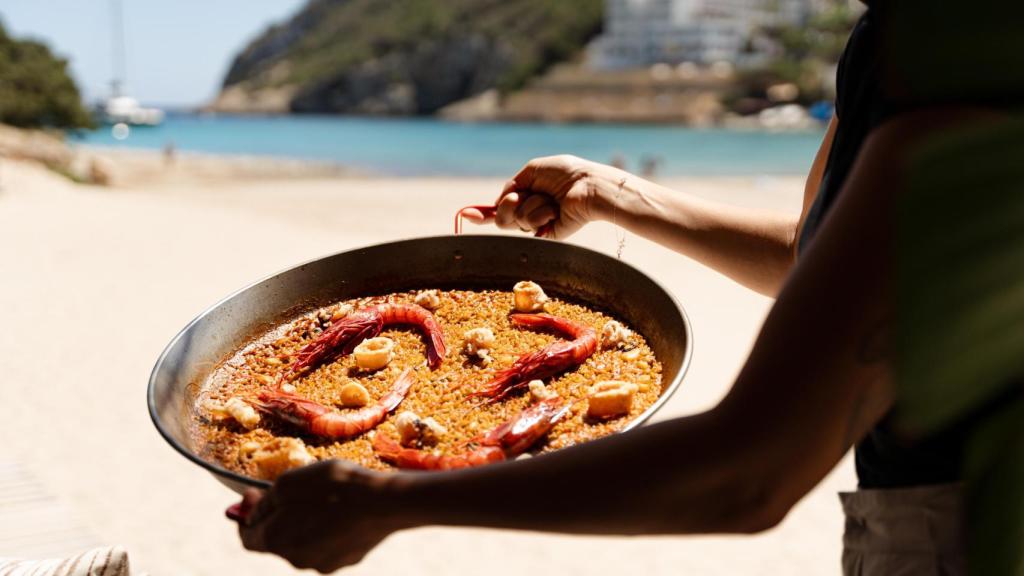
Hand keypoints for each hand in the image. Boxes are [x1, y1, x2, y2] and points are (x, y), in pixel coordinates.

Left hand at [232, 460, 408, 572]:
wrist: (381, 502)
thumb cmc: (332, 486)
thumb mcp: (288, 482)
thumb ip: (264, 502)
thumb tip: (253, 513)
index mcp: (275, 540)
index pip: (247, 537)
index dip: (245, 517)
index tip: (253, 494)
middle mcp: (294, 559)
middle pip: (277, 540)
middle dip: (279, 518)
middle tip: (292, 493)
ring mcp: (322, 563)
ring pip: (304, 543)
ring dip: (304, 524)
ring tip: (323, 498)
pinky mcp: (346, 560)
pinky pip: (328, 545)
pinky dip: (327, 530)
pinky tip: (341, 511)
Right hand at [463, 155, 625, 238]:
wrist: (587, 186)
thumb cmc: (565, 173)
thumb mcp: (532, 170)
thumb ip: (512, 185)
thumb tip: (498, 202)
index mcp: (528, 196)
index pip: (501, 207)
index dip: (483, 213)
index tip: (467, 214)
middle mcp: (530, 212)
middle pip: (501, 217)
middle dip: (508, 205)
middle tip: (523, 196)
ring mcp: (538, 225)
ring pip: (514, 221)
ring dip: (531, 205)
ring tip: (552, 200)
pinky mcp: (547, 235)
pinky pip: (529, 226)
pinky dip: (540, 213)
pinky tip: (555, 211)